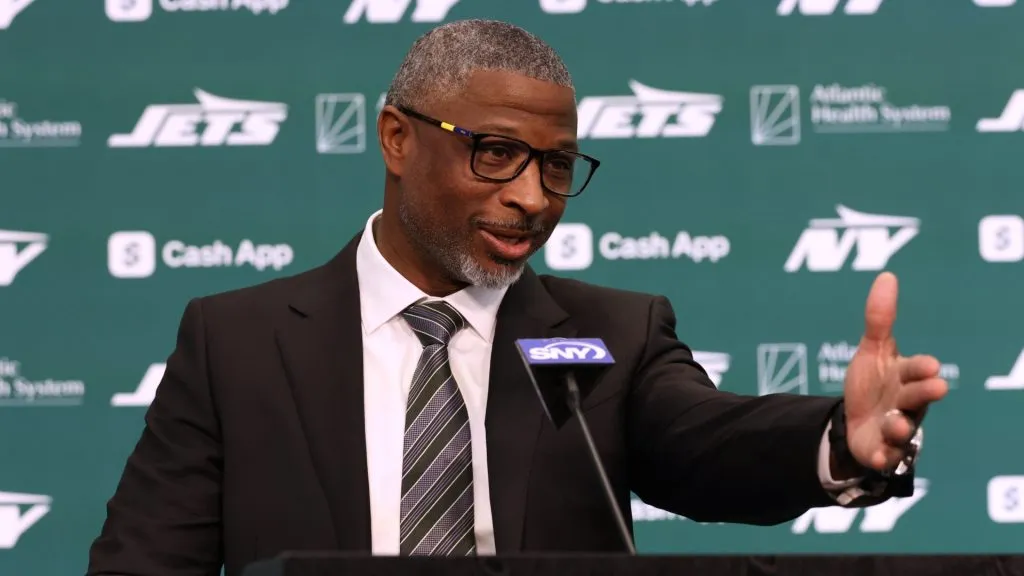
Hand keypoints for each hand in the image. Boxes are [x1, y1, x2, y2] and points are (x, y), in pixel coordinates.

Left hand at [842, 272, 948, 472]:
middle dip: (924, 393)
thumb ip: (880, 319)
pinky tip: (878, 455)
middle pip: (916, 398)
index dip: (922, 368)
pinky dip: (882, 456)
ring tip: (895, 423)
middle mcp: (906, 404)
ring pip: (903, 429)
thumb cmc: (872, 383)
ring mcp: (895, 429)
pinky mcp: (881, 450)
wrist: (856, 421)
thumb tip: (887, 276)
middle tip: (937, 387)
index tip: (930, 364)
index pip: (915, 370)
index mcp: (905, 378)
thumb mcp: (872, 351)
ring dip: (900, 426)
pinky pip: (885, 455)